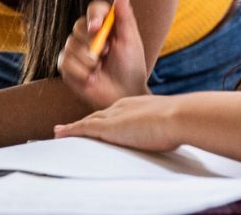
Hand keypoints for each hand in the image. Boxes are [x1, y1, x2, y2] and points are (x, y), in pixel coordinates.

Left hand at [53, 94, 182, 151]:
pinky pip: (83, 128)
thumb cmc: (181, 121)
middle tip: (70, 127)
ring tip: (59, 132)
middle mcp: (120, 107)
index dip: (101, 119)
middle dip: (83, 122)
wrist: (179, 116)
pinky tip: (59, 134)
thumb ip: (163, 128)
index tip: (94, 123)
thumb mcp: (168, 123)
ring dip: (73, 128)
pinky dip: (70, 131)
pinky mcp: (109, 127)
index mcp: (135, 105)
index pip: (112, 113)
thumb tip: (172, 136)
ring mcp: (114, 116)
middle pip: (96, 116)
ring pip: (87, 122)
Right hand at [56, 0, 148, 109]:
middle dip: (93, 41)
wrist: (124, 95)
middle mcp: (87, 35)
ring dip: (90, 60)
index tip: (97, 26)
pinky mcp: (66, 66)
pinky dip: (81, 71)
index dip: (94, 15)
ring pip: (71, 45)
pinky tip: (91, 78)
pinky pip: (65, 62)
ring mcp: (74, 50)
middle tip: (107, 53)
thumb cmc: (131, 67)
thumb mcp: (131, 40)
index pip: (94, 8)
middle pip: (79, 25)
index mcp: (104, 25)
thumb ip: (125, 15)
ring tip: (101, 68)